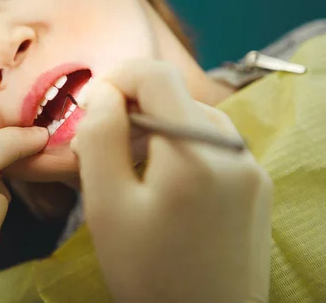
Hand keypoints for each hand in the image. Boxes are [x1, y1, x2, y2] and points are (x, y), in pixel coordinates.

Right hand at [72, 61, 271, 302]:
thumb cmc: (147, 272)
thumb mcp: (106, 205)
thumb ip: (100, 137)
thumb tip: (106, 93)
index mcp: (195, 151)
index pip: (156, 74)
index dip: (116, 79)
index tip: (91, 110)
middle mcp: (233, 149)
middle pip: (174, 96)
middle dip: (132, 109)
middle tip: (101, 150)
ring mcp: (251, 167)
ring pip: (192, 119)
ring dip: (155, 129)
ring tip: (130, 171)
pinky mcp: (256, 186)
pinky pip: (211, 146)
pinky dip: (179, 149)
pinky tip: (163, 185)